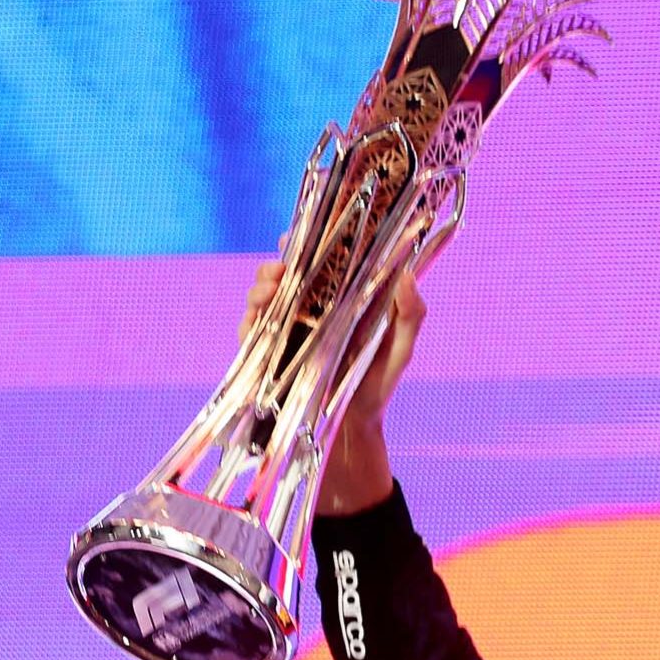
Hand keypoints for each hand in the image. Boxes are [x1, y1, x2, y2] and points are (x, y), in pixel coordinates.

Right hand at [237, 259, 426, 424]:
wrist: (357, 423)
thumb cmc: (381, 381)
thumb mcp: (402, 347)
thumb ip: (410, 313)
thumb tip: (408, 274)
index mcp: (339, 299)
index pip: (317, 264)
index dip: (305, 246)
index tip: (296, 237)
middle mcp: (309, 310)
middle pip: (283, 277)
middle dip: (275, 267)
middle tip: (280, 268)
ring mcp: (287, 331)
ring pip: (264, 299)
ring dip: (260, 288)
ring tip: (269, 288)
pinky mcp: (271, 354)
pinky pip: (251, 333)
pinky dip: (248, 322)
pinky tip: (255, 317)